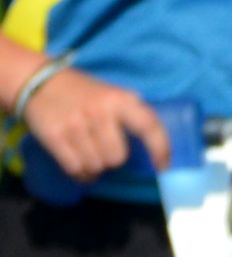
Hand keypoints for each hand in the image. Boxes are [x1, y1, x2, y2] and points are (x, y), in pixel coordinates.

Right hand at [21, 67, 171, 181]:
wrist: (42, 84)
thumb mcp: (114, 95)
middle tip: (105, 149)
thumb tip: (151, 144)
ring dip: (94, 167)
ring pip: (96, 166)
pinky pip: (75, 169)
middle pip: (117, 157)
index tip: (163, 166)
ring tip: (89, 152)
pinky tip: (78, 162)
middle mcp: (101, 112)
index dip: (160, 148)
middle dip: (113, 159)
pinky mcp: (55, 137)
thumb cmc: (85, 93)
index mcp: (121, 100)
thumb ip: (131, 114)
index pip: (148, 125)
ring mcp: (76, 125)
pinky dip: (79, 172)